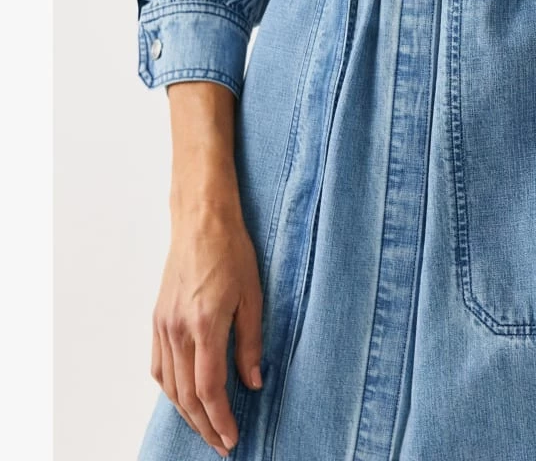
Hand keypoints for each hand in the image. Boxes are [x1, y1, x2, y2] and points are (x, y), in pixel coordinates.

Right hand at [151, 82, 263, 457]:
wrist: (201, 220)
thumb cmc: (232, 250)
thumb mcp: (253, 296)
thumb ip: (251, 343)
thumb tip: (254, 382)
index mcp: (205, 325)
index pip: (208, 389)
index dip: (220, 419)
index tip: (232, 439)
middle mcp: (177, 330)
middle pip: (185, 395)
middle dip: (205, 425)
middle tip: (223, 444)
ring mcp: (162, 324)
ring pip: (169, 385)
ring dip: (187, 412)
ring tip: (207, 427)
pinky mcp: (157, 318)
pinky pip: (158, 365)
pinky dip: (169, 389)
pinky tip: (182, 396)